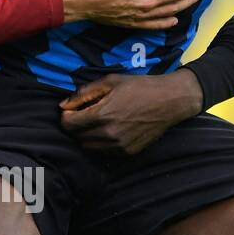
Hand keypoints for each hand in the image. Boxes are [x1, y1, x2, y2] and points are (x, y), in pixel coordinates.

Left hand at [59, 70, 202, 154]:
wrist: (170, 101)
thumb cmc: (140, 87)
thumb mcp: (110, 81)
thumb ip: (84, 93)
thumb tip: (63, 105)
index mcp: (102, 115)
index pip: (68, 125)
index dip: (66, 116)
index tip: (73, 110)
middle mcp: (109, 134)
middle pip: (76, 137)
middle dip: (77, 126)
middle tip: (86, 114)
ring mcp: (119, 146)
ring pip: (88, 147)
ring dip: (88, 136)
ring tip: (99, 122)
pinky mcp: (128, 153)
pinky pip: (104, 152)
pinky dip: (102, 143)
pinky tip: (111, 129)